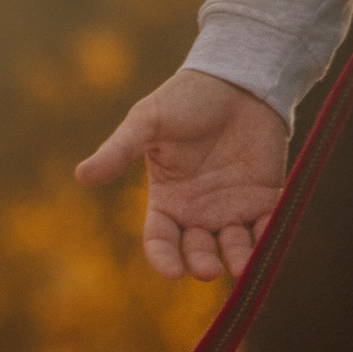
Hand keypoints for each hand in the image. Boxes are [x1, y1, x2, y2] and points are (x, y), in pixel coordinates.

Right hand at [75, 69, 288, 280]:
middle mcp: (198, 211)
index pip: (160, 240)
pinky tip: (271, 236)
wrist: (237, 77)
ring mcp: (233, 206)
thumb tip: (81, 175)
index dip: (163, 259)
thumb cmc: (185, 98)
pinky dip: (271, 234)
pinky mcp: (264, 196)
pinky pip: (269, 224)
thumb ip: (118, 151)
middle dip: (202, 263)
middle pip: (198, 251)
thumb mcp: (147, 123)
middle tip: (208, 269)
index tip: (171, 273)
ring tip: (244, 266)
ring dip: (240, 258)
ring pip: (235, 245)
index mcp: (167, 200)